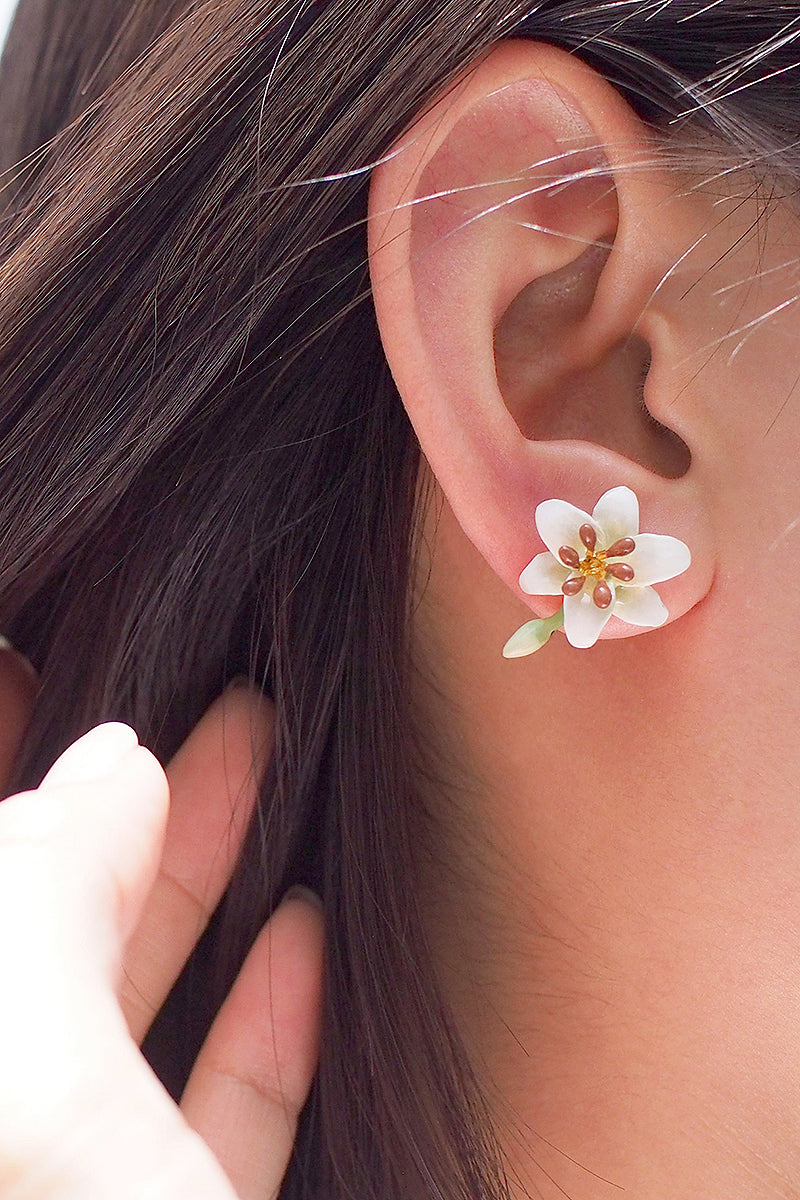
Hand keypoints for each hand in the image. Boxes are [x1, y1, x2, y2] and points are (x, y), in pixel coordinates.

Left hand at [0, 658, 322, 1199]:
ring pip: (132, 1009)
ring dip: (208, 888)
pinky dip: (265, 1017)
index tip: (55, 665)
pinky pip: (211, 1105)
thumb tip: (113, 767)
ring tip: (269, 779)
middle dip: (141, 808)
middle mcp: (9, 1122)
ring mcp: (81, 1188)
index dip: (15, 769)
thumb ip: (50, 896)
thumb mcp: (36, 1078)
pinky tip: (302, 931)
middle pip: (57, 931)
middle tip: (222, 705)